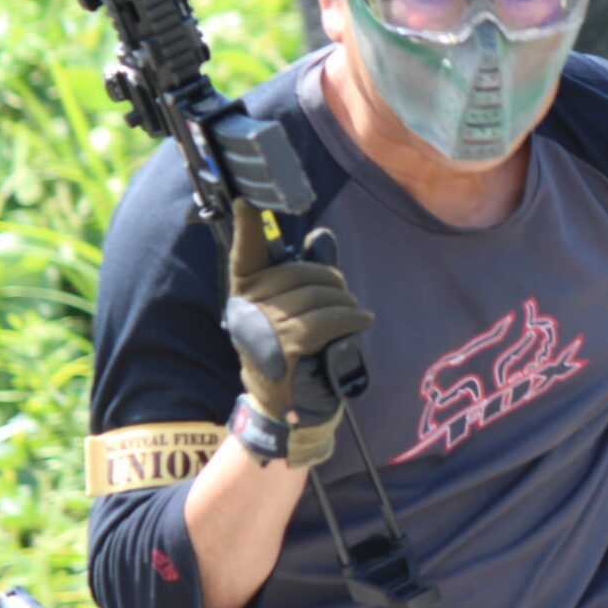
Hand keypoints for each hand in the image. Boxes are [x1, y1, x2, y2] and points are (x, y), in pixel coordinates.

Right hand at [223, 200, 373, 468]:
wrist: (287, 409)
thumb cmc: (294, 354)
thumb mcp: (296, 311)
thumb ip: (308, 275)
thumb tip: (321, 236)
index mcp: (245, 291)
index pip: (245, 251)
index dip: (249, 225)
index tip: (246, 198)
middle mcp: (246, 305)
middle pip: (302, 271)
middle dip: (333, 280)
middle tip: (346, 297)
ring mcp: (262, 327)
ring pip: (319, 295)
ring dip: (346, 303)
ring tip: (355, 314)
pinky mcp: (284, 346)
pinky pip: (327, 319)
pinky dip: (351, 318)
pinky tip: (362, 321)